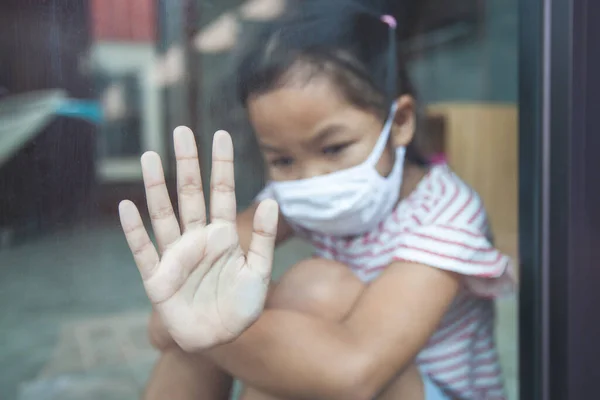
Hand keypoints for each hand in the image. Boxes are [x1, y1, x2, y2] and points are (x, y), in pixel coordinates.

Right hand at [119, 127, 278, 350]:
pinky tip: (128, 207)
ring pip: (164, 214)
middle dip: (187, 164)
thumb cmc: (240, 306)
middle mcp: (197, 239)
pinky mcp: (157, 279)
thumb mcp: (260, 272)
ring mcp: (176, 256)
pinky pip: (143, 250)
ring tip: (150, 156)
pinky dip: (134, 230)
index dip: (221, 165)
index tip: (221, 135)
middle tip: (182, 132)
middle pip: (191, 195)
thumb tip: (273, 200)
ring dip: (157, 187)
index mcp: (223, 235)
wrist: (219, 338)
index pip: (222, 193)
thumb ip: (266, 238)